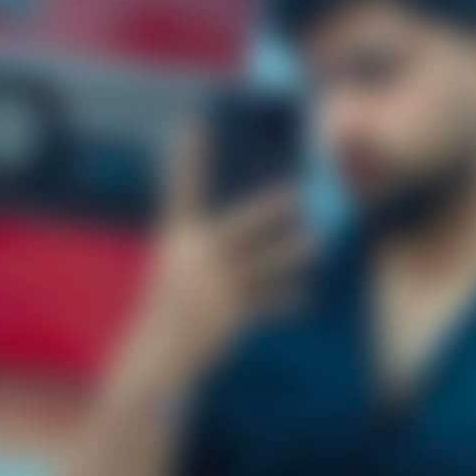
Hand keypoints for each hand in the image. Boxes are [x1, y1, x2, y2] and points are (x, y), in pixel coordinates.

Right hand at [128, 123, 312, 392]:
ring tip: (315, 242)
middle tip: (296, 191)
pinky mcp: (231, 316)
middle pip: (239, 227)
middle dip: (268, 211)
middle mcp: (195, 259)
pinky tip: (308, 297)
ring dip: (289, 254)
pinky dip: (287, 301)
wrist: (160, 351)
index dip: (187, 159)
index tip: (193, 125)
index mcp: (177, 238)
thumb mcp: (176, 263)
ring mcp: (215, 287)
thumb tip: (237, 216)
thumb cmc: (171, 300)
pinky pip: (267, 304)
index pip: (181, 190)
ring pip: (262, 266)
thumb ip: (202, 238)